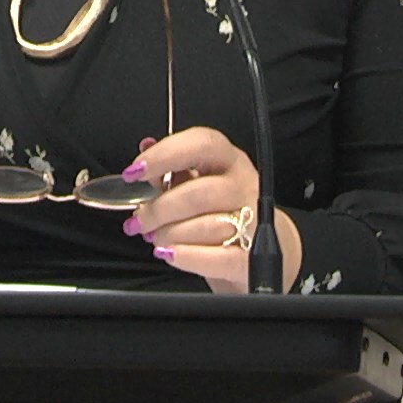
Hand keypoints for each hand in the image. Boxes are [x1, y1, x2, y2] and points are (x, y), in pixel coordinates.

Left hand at [120, 127, 301, 293]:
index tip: (135, 172)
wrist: (268, 250)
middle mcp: (243, 186)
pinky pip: (218, 258)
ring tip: (156, 239)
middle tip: (139, 221)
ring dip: (170, 235)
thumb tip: (146, 147)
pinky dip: (187, 257)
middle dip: (160, 210)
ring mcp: (253, 221)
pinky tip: (169, 254)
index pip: (201, 144)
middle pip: (199, 193)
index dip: (165, 154)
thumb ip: (172, 169)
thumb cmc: (224, 210)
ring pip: (206, 226)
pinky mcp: (253, 258)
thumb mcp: (199, 182)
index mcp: (228, 161)